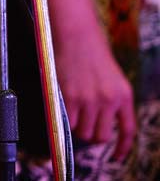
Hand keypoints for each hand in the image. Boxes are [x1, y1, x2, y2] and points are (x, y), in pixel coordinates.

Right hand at [54, 24, 135, 158]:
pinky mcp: (70, 96)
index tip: (117, 156)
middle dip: (92, 135)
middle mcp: (109, 100)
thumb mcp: (111, 78)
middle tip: (85, 125)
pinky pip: (68, 121)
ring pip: (83, 131)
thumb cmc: (92, 53)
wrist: (77, 34)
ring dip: (77, 127)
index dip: (123, 148)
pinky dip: (64, 119)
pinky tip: (64, 106)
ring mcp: (89, 99)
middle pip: (101, 136)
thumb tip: (100, 124)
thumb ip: (110, 100)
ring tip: (73, 112)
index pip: (127, 131)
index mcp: (124, 95)